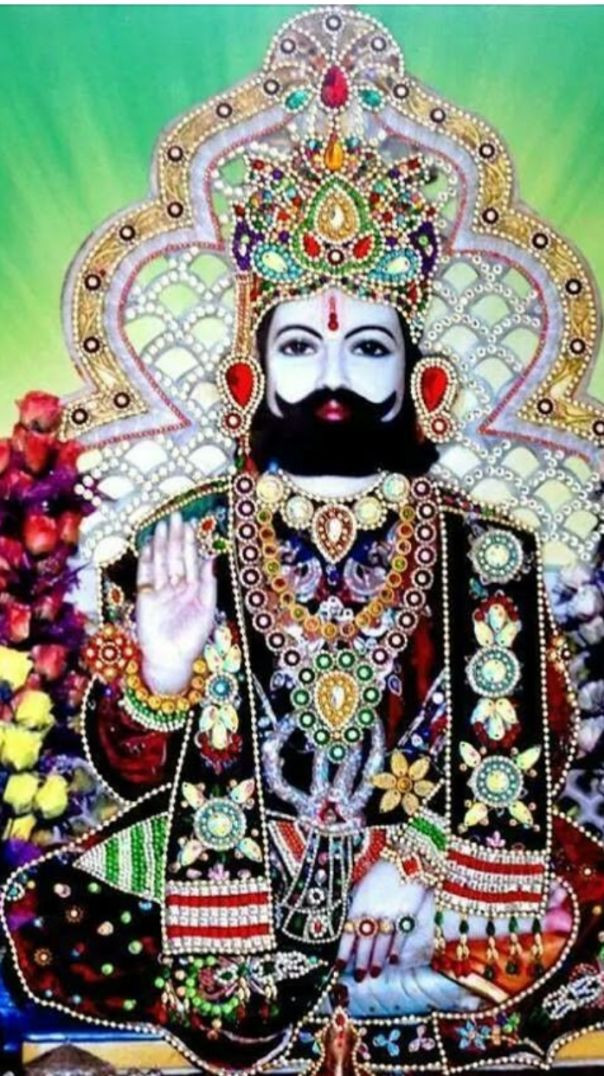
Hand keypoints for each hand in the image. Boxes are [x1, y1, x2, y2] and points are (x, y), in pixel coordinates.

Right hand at [136, 511, 216, 693]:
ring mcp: (160, 590)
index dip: (190, 542)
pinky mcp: (145, 597)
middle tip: (175, 516)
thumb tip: (211, 558)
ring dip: (160, 544)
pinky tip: (147, 546)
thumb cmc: (192, 639)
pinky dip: (146, 560)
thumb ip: (208, 585)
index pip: (191, 559)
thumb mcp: (207, 611)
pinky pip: (145, 574)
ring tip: (161, 525)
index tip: (190, 524)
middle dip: (175, 537)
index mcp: (194, 588)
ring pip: (160, 561)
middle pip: (175, 556)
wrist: (170, 659)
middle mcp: (177, 586)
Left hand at [336, 860, 433, 981]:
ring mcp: (391, 915)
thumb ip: (356, 905)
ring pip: (381, 945)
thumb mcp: (363, 886)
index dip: (343, 953)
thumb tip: (349, 924)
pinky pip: (400, 938)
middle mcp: (373, 912)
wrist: (407, 859)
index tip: (339, 967)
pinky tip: (393, 961)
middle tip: (359, 978)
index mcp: (358, 904)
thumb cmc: (382, 871)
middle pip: (364, 943)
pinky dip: (395, 951)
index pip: (347, 933)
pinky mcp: (408, 915)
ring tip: (374, 974)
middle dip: (360, 963)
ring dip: (377, 961)